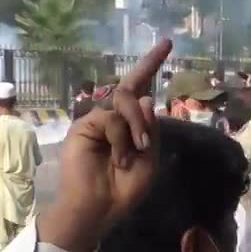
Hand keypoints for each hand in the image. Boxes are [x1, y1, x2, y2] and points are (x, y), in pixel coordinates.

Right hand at [38, 39, 171, 251]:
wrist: (99, 208)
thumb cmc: (123, 189)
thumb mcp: (149, 159)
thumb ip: (151, 129)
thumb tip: (146, 98)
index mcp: (129, 124)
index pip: (139, 89)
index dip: (150, 65)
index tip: (167, 42)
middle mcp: (112, 117)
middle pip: (132, 92)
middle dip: (143, 113)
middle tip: (145, 143)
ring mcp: (96, 120)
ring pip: (124, 101)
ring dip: (136, 126)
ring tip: (135, 151)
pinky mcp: (83, 126)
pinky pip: (110, 118)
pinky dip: (121, 138)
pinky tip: (118, 158)